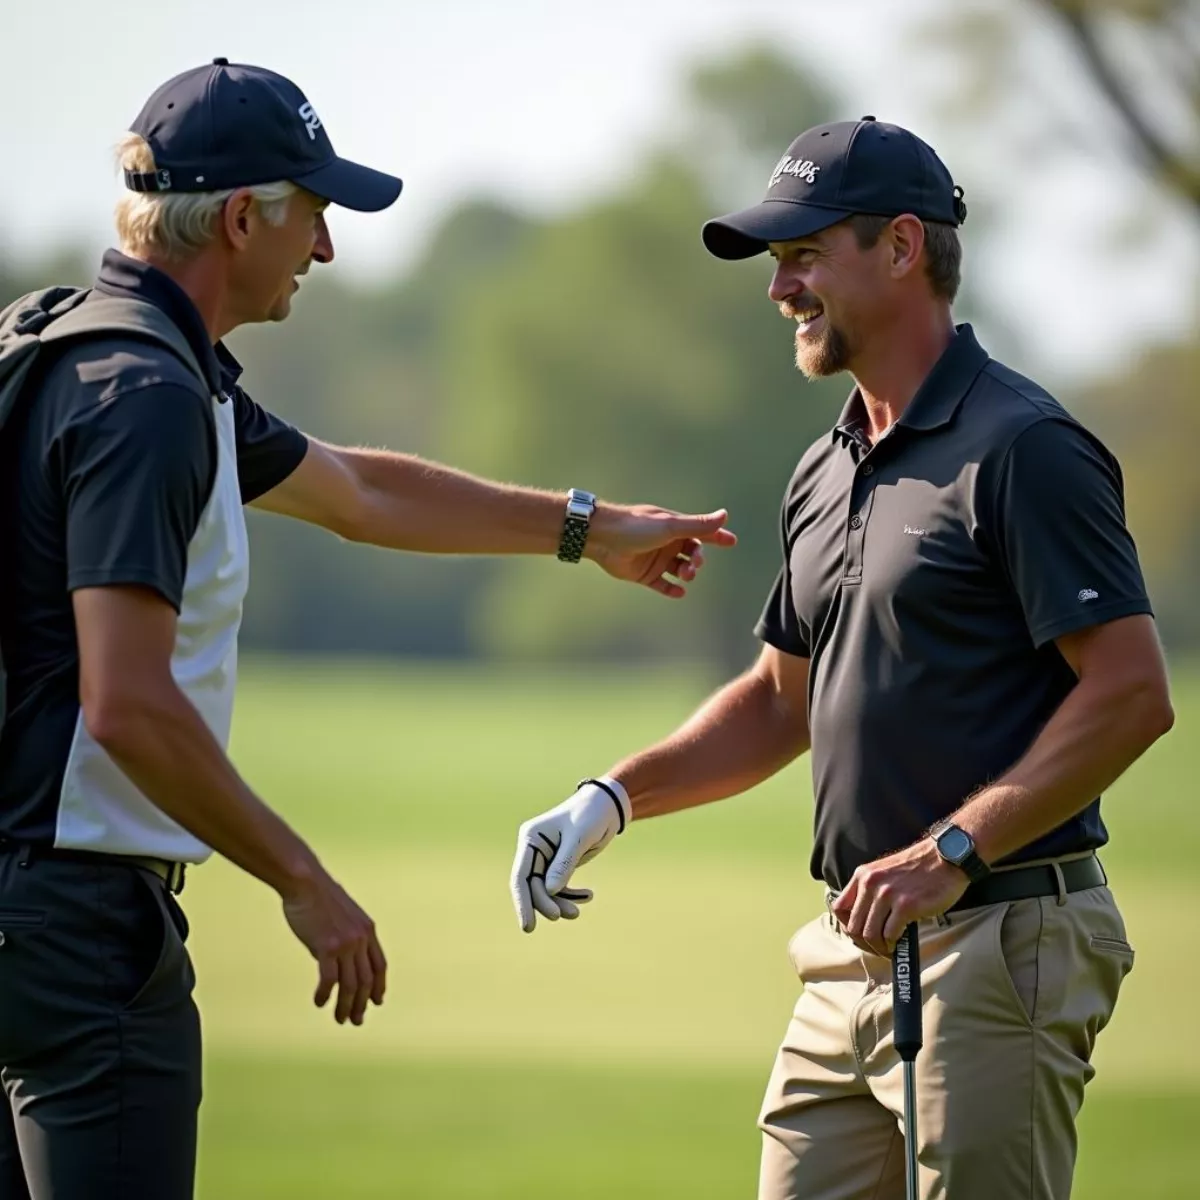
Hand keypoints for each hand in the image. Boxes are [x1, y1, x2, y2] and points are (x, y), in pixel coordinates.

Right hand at [279, 865, 386, 1025]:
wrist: (306, 882)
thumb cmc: (319, 896)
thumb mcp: (344, 914)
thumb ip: (349, 933)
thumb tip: (342, 956)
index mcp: (368, 930)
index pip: (379, 966)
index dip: (379, 986)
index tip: (377, 1002)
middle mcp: (360, 938)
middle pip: (366, 980)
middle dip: (362, 1004)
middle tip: (356, 1021)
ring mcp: (345, 943)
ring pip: (350, 985)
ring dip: (346, 1006)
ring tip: (340, 1019)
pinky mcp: (326, 947)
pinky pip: (329, 980)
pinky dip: (325, 995)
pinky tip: (319, 1002)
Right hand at [510, 778, 630, 931]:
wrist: (607, 806)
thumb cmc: (591, 815)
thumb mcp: (579, 837)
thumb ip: (564, 864)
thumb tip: (550, 892)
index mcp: (531, 838)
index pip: (520, 876)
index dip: (522, 902)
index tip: (528, 926)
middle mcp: (534, 850)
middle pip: (533, 887)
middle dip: (548, 904)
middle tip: (569, 914)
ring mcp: (546, 858)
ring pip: (546, 891)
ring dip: (560, 903)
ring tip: (577, 911)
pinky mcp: (560, 864)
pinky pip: (560, 888)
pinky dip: (572, 895)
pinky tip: (588, 896)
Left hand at [585, 505, 736, 597]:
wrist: (603, 538)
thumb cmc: (636, 526)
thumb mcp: (670, 526)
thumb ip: (698, 525)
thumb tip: (725, 515)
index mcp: (673, 527)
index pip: (700, 531)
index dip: (716, 536)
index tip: (732, 542)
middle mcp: (666, 542)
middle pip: (691, 552)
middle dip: (698, 559)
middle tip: (695, 564)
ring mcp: (655, 558)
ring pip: (679, 569)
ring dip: (687, 573)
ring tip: (686, 575)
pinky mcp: (644, 574)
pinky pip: (662, 584)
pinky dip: (672, 589)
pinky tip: (679, 592)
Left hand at [829, 838, 969, 956]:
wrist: (947, 856)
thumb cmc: (920, 868)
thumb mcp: (885, 872)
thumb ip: (872, 890)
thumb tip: (865, 920)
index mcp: (863, 875)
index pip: (839, 907)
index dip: (848, 927)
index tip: (859, 935)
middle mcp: (870, 884)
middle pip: (854, 926)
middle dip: (864, 944)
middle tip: (877, 949)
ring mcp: (887, 894)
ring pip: (870, 934)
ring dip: (879, 948)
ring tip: (889, 949)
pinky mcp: (906, 905)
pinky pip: (890, 935)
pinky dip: (893, 945)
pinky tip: (900, 944)